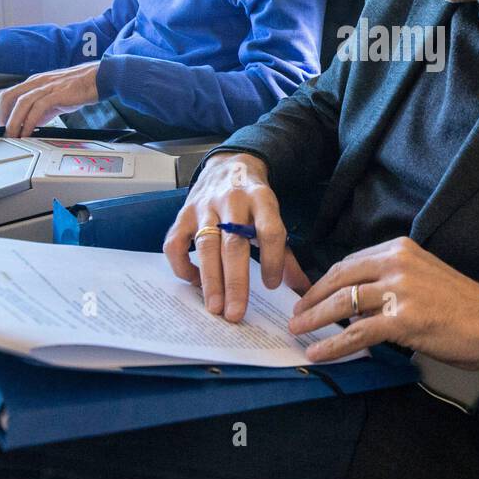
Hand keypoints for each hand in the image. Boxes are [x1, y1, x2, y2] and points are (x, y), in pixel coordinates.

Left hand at [0, 61, 100, 136]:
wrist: (99, 78)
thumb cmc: (79, 87)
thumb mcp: (54, 97)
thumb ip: (40, 109)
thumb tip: (29, 123)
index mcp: (34, 82)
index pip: (9, 95)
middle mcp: (37, 82)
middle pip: (8, 96)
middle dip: (0, 115)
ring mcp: (46, 87)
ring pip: (21, 103)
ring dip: (13, 121)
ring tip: (12, 135)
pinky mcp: (57, 93)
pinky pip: (38, 108)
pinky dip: (30, 121)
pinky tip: (28, 131)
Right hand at [162, 153, 310, 321]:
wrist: (229, 165)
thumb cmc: (254, 201)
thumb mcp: (273, 217)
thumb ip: (285, 254)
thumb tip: (303, 289)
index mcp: (261, 199)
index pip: (270, 230)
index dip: (273, 260)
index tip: (273, 285)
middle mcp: (232, 200)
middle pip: (234, 244)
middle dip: (236, 282)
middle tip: (236, 313)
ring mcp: (204, 206)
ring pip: (206, 246)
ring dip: (210, 281)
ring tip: (215, 308)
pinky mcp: (182, 214)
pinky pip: (175, 244)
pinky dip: (183, 266)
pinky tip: (195, 283)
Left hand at [287, 237, 478, 373]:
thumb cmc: (464, 306)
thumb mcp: (423, 278)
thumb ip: (390, 282)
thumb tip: (354, 302)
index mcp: (401, 248)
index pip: (350, 262)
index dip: (324, 280)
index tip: (308, 294)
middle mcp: (397, 262)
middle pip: (340, 279)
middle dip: (312, 298)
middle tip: (296, 314)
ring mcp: (399, 290)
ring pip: (342, 304)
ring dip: (315, 320)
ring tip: (299, 332)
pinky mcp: (402, 319)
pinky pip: (357, 332)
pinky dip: (333, 345)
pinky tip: (319, 353)